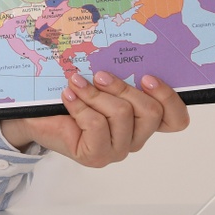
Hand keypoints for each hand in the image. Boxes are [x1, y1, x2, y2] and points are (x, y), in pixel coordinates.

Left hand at [0, 70, 189, 166]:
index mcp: (143, 121)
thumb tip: (124, 58)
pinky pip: (97, 125)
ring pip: (122, 115)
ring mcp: (117, 150)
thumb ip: (119, 77)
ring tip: (77, 83)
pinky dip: (80, 105)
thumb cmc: (71, 98)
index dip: (169, 98)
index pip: (176, 120)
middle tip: (100, 75)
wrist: (38, 117)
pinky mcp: (97, 156)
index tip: (147, 77)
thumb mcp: (101, 83)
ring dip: (96, 94)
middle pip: (150, 112)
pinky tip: (68, 97)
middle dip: (123, 87)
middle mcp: (135, 137)